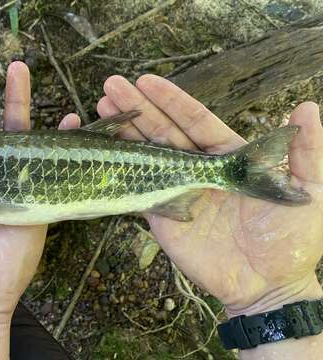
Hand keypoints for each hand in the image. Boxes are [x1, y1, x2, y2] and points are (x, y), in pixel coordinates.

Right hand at [97, 74, 322, 315]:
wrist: (267, 285)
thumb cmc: (292, 240)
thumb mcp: (310, 191)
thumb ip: (306, 151)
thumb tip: (306, 109)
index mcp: (227, 157)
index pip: (195, 121)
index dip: (171, 101)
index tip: (147, 80)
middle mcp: (197, 170)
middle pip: (163, 132)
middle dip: (138, 108)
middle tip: (112, 85)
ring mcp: (176, 191)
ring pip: (146, 156)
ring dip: (124, 133)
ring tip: (101, 107)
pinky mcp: (162, 215)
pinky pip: (138, 190)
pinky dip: (120, 172)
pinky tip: (103, 153)